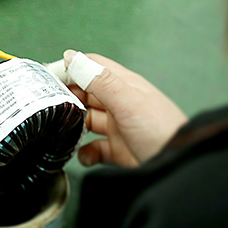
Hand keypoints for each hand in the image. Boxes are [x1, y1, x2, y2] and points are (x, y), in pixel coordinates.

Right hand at [60, 50, 187, 166]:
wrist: (180, 170)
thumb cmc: (162, 132)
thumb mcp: (128, 101)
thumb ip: (99, 80)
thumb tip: (72, 57)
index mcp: (124, 85)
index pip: (91, 67)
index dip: (69, 68)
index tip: (47, 77)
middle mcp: (120, 103)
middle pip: (85, 93)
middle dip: (67, 98)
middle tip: (49, 106)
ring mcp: (119, 127)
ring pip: (86, 121)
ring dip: (73, 126)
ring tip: (64, 130)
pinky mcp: (118, 151)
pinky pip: (93, 149)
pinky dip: (85, 152)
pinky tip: (85, 154)